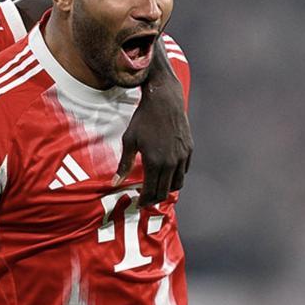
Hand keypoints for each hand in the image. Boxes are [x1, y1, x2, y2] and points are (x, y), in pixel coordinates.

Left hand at [113, 76, 192, 206]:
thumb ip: (123, 165)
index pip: (151, 191)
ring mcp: (182, 156)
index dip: (144, 200)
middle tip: (145, 199)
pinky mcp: (189, 150)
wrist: (164, 101)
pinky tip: (165, 174)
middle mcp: (171, 162)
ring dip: (167, 189)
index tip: (138, 204)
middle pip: (164, 191)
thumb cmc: (142, 119)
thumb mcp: (129, 141)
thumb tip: (115, 183)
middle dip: (154, 198)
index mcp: (155, 162)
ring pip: (177, 183)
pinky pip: (183, 171)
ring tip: (156, 188)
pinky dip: (175, 177)